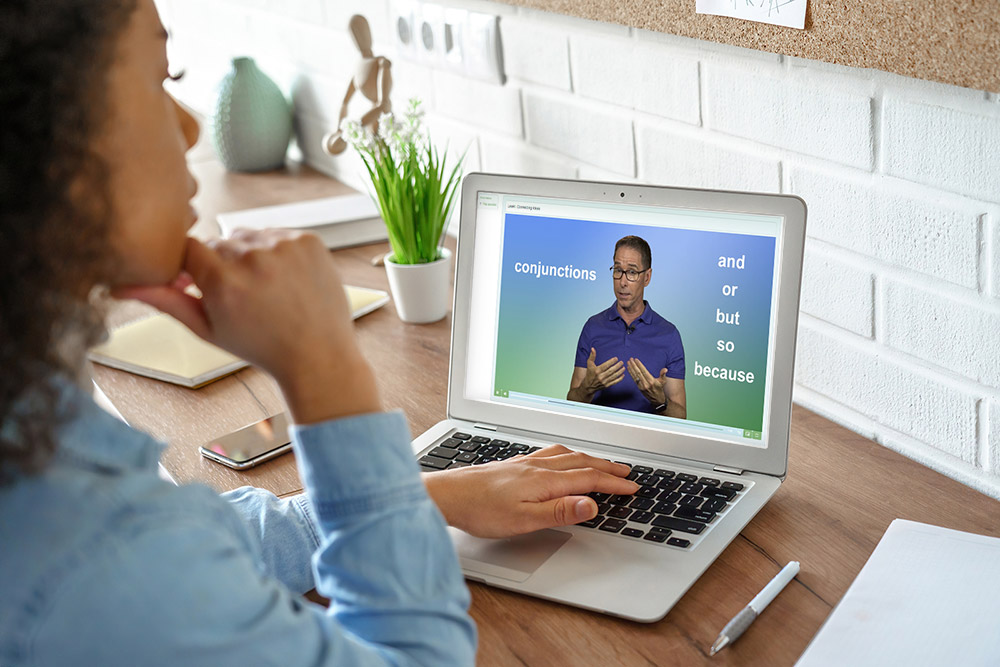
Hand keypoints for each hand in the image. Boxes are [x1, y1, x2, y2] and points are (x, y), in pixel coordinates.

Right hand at [112, 231, 378, 423]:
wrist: (318, 354)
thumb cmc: (260, 346)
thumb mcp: (207, 329)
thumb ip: (165, 301)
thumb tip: (119, 285)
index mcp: (223, 282)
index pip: (188, 248)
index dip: (194, 266)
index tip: (206, 285)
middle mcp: (253, 259)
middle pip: (219, 242)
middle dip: (223, 263)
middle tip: (243, 296)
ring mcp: (284, 247)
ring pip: (248, 235)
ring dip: (251, 254)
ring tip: (267, 289)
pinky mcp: (308, 240)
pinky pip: (278, 234)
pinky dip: (279, 251)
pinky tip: (287, 280)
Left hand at [423, 445, 638, 537]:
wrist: (448, 495)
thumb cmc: (480, 510)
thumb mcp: (524, 519)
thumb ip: (560, 511)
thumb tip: (591, 505)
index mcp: (545, 480)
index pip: (588, 479)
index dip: (613, 483)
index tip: (632, 487)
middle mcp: (537, 466)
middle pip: (582, 462)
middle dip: (607, 467)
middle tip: (627, 472)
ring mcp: (525, 463)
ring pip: (567, 455)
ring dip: (590, 458)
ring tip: (602, 463)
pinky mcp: (514, 464)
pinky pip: (551, 453)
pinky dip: (568, 454)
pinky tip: (562, 458)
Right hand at [583, 347, 624, 392]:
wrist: (588, 386)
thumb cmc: (589, 373)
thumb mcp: (589, 364)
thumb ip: (592, 356)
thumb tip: (593, 348)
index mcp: (597, 371)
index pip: (606, 365)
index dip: (611, 362)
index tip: (616, 358)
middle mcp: (600, 377)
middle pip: (611, 370)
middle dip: (617, 366)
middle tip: (622, 362)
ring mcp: (604, 382)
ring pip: (614, 376)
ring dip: (620, 372)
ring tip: (624, 367)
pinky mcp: (606, 386)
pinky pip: (614, 382)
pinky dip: (619, 379)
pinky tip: (623, 375)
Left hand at [627, 358, 667, 407]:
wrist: (657, 399)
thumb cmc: (660, 389)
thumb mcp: (663, 381)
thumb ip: (663, 375)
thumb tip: (665, 369)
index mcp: (651, 381)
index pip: (644, 371)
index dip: (639, 365)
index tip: (636, 359)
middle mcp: (646, 383)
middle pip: (638, 372)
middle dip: (634, 365)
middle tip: (630, 359)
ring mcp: (641, 386)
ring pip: (635, 375)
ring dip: (631, 368)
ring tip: (628, 362)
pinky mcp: (639, 387)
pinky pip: (634, 379)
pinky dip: (631, 373)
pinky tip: (628, 368)